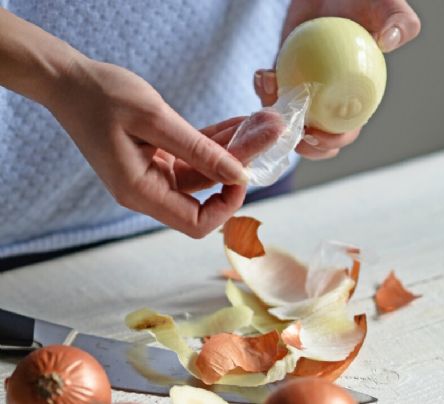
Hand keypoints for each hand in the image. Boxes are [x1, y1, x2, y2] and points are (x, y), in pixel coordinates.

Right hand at [47, 58, 282, 237]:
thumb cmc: (102, 97)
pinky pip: (194, 156)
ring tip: (261, 122)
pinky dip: (216, 141)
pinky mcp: (156, 158)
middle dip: (239, 166)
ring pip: (205, 172)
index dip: (227, 205)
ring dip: (233, 148)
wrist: (68, 81)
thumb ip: (199, 150)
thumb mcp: (154, 119)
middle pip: (206, 194)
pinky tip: (240, 121)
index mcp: (140, 191)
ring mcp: (153, 174)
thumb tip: (239, 175)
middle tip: (270, 132)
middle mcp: (148, 190)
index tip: (245, 172)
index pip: (197, 222)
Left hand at [255, 0, 420, 159]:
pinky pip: (272, 89)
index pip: (346, 131)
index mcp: (358, 97)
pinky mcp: (285, 73)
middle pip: (315, 135)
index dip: (332, 141)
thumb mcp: (387, 5)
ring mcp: (306, 87)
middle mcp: (331, 99)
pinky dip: (264, 87)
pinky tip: (263, 75)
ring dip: (275, 114)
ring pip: (288, 116)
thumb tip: (388, 41)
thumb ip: (398, 22)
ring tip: (271, 88)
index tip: (318, 135)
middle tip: (288, 128)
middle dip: (299, 143)